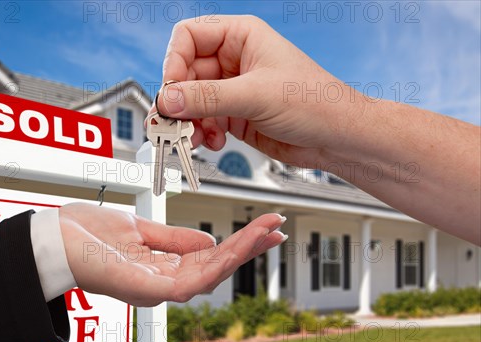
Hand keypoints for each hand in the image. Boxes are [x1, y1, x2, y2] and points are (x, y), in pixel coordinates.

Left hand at [58, 203, 285, 306]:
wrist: (51, 238)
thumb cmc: (87, 234)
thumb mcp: (139, 229)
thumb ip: (173, 238)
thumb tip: (208, 241)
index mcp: (162, 267)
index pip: (209, 257)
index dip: (238, 243)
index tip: (263, 226)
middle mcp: (162, 282)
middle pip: (216, 267)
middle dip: (249, 248)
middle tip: (277, 228)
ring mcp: (156, 289)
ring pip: (210, 275)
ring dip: (240, 254)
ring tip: (267, 233)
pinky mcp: (147, 290)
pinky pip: (191, 281)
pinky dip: (217, 265)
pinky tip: (236, 250)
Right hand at [152, 15, 363, 167]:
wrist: (336, 138)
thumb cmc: (316, 102)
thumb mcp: (256, 95)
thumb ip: (208, 98)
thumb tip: (169, 100)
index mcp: (241, 36)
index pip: (189, 37)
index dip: (174, 62)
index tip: (171, 90)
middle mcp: (233, 60)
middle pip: (185, 73)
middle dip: (179, 101)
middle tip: (173, 123)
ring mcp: (233, 89)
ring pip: (191, 101)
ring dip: (189, 122)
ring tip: (193, 138)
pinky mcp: (234, 115)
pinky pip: (204, 121)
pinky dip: (202, 134)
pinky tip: (214, 142)